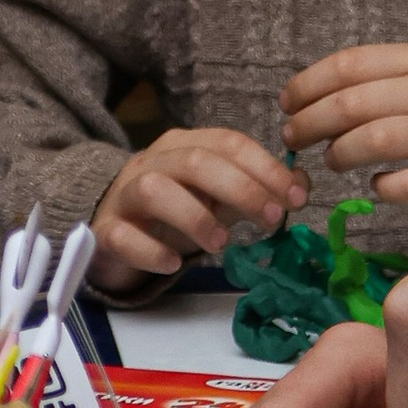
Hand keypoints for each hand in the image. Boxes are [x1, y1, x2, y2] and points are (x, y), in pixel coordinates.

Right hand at [88, 123, 293, 290]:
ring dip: (195, 215)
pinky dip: (150, 251)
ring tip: (222, 243)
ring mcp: (124, 194)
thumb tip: (300, 186)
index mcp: (185, 146)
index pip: (229, 143)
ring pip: (154, 189)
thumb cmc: (174, 212)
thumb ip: (254, 189)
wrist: (114, 231)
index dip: (267, 168)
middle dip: (242, 189)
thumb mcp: (216, 197)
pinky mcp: (107, 230)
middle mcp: (153, 162)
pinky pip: (123, 236)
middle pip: (196, 162)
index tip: (297, 197)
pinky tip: (174, 264)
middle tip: (271, 220)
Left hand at [281, 44, 407, 206]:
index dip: (309, 84)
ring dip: (340, 153)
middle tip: (293, 138)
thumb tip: (305, 102)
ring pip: (376, 140)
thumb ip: (375, 82)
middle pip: (356, 103)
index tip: (286, 103)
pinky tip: (376, 184)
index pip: (352, 64)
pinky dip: (381, 187)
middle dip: (311, 122)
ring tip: (332, 160)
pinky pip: (406, 184)